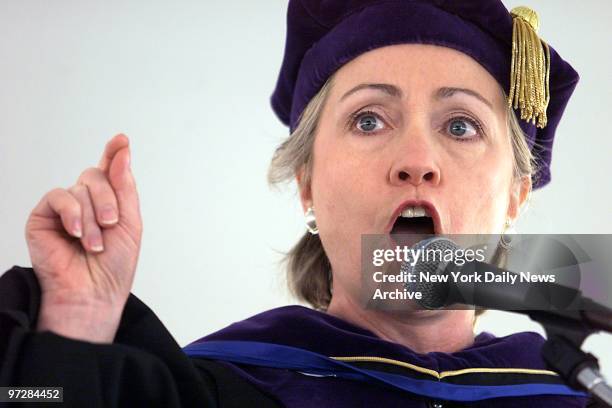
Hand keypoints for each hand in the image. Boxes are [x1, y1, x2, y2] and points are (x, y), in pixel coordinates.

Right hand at [25, 134, 142, 341]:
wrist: (93, 294)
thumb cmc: (114, 266)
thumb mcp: (129, 223)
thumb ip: (125, 187)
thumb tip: (122, 151)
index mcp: (108, 202)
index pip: (109, 170)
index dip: (114, 153)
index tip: (122, 140)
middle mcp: (85, 201)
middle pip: (96, 175)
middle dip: (109, 200)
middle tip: (111, 225)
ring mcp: (63, 208)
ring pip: (80, 188)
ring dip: (92, 217)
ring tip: (94, 243)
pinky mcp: (43, 217)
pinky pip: (59, 196)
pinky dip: (72, 213)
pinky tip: (76, 234)